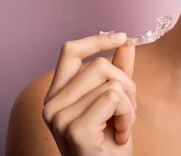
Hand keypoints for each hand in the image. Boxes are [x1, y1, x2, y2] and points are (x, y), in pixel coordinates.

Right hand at [42, 32, 136, 155]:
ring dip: (129, 104)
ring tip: (121, 126)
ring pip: (110, 83)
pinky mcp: (75, 129)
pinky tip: (120, 134)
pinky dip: (127, 115)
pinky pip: (114, 99)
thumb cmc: (109, 143)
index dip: (97, 39)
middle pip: (99, 65)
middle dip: (126, 84)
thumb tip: (127, 42)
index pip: (70, 51)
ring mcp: (60, 118)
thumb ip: (119, 71)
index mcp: (57, 94)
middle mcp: (52, 104)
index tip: (123, 37)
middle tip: (126, 110)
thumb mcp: (116, 101)